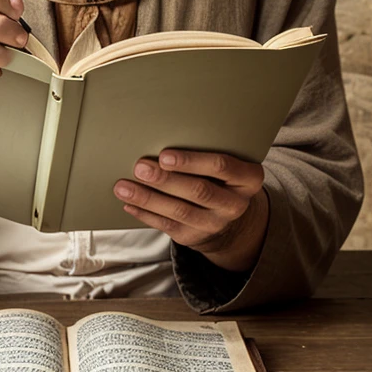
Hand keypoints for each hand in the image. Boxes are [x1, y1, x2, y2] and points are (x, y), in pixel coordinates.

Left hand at [113, 150, 268, 271]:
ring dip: (148, 198)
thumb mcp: (224, 162)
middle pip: (199, 190)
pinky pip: (167, 225)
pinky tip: (129, 203)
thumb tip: (160, 135)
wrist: (226, 214)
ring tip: (124, 187)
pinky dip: (145, 213)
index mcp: (248, 178)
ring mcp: (216, 223)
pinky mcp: (195, 236)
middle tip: (139, 167)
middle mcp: (235, 204)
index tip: (164, 155)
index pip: (221, 166)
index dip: (191, 161)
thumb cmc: (218, 175)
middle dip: (165, 179)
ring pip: (180, 210)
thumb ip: (204, 150)